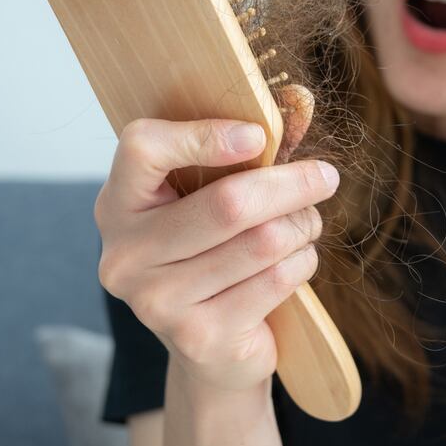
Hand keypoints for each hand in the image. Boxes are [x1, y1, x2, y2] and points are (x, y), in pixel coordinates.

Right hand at [94, 84, 338, 393]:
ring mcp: (156, 301)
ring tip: (306, 224)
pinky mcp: (199, 337)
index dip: (204, 134)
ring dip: (302, 226)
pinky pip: (277, 279)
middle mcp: (125, 254)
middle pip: (227, 203)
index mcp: (118, 203)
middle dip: (291, 185)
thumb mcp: (216, 193)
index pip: (143, 147)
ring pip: (263, 242)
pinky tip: (296, 261)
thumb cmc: (214, 248)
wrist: (209, 347)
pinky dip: (302, 262)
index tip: (258, 136)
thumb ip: (251, 146)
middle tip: (326, 177)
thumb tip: (301, 98)